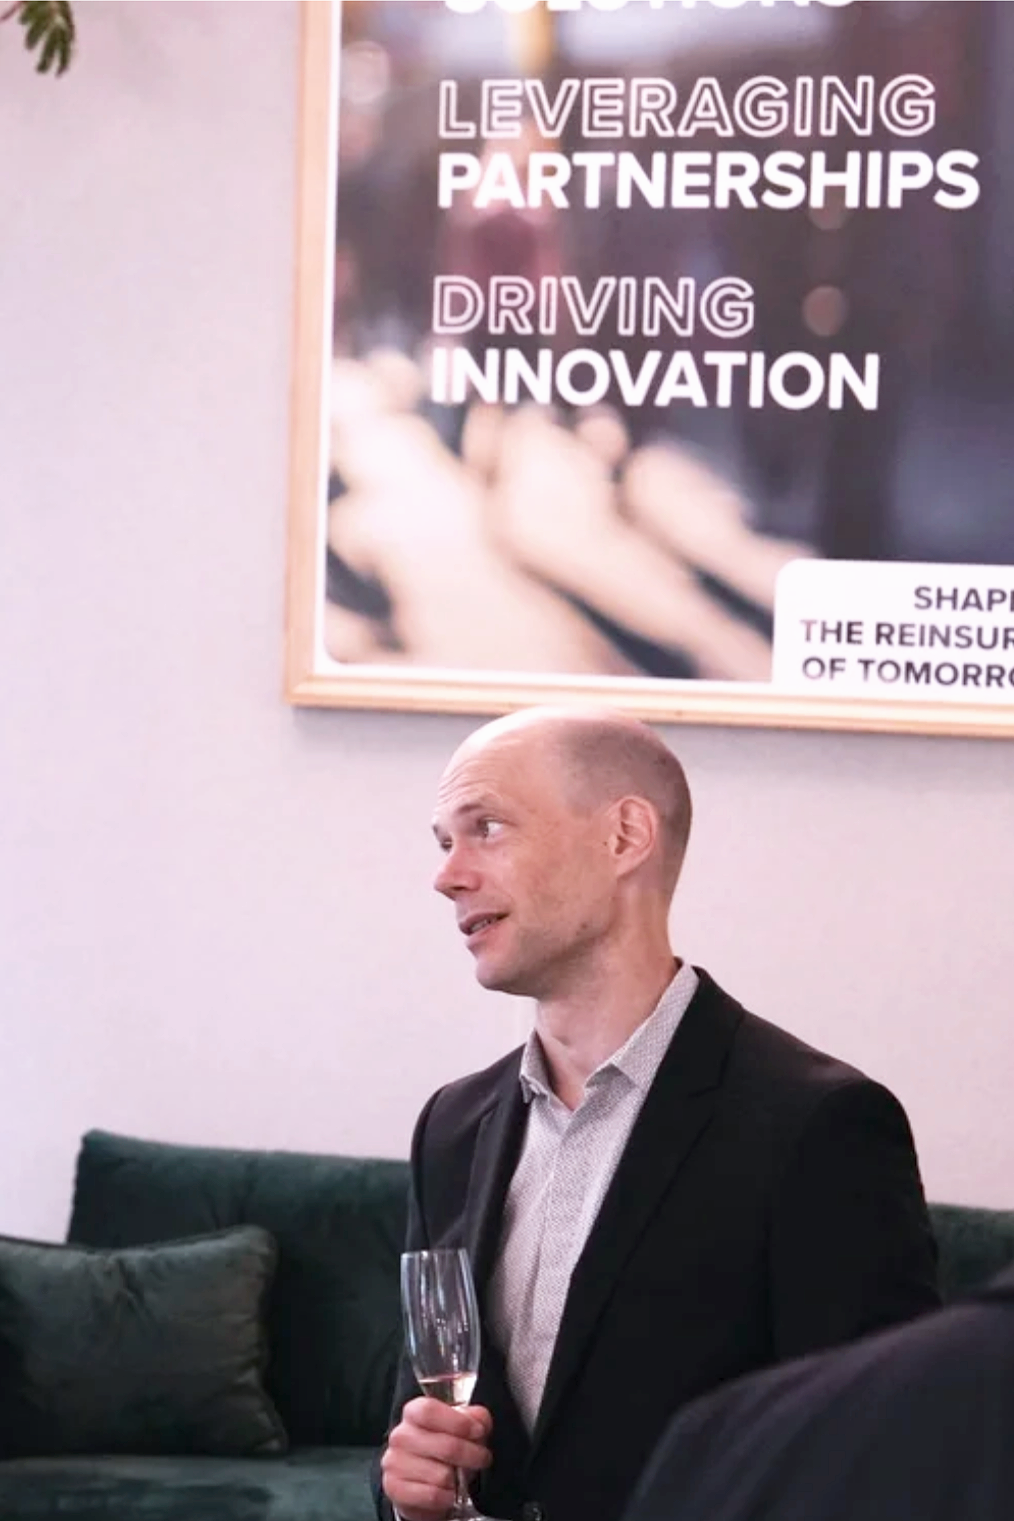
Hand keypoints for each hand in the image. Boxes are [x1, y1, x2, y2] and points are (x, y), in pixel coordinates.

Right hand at [381, 1397, 492, 1520]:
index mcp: (414, 1413)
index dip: (458, 1422)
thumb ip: (474, 1418)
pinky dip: (448, 1497)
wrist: (419, 1481)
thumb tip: (480, 1422)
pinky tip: (450, 1492)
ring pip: (442, 1474)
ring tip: (460, 1476)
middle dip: (471, 1455)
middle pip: (444, 1445)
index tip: (478, 1432)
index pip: (430, 1411)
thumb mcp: (460, 1426)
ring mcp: (394, 1463)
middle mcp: (400, 1436)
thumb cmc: (441, 1449)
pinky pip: (432, 1496)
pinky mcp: (395, 1489)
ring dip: (459, 1479)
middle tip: (482, 1458)